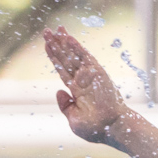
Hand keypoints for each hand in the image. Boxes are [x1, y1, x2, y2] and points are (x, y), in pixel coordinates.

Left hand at [44, 27, 129, 144]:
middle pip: (66, 58)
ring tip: (56, 29)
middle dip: (56, 44)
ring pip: (74, 55)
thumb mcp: (73, 119)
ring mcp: (90, 75)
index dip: (54, 56)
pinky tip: (68, 38)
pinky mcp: (97, 72)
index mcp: (76, 89)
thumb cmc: (95, 128)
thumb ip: (64, 105)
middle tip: (46, 31)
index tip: (46, 44)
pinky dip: (77, 47)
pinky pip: (85, 57)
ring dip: (64, 42)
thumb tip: (58, 91)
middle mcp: (82, 79)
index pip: (62, 69)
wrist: (111, 128)